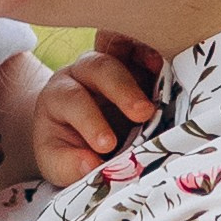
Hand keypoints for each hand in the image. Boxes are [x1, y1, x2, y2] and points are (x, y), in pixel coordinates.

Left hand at [31, 38, 160, 186]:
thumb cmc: (66, 149)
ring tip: (163, 91)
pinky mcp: (136, 69)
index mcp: (60, 96)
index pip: (73, 100)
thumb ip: (68, 164)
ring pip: (124, 55)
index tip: (106, 145)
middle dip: (122, 89)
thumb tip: (90, 165)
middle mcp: (83, 74)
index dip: (90, 121)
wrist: (76, 136)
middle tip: (144, 113)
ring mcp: (111, 68)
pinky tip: (164, 67)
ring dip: (144, 69)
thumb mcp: (57, 161)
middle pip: (99, 67)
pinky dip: (153, 57)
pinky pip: (143, 55)